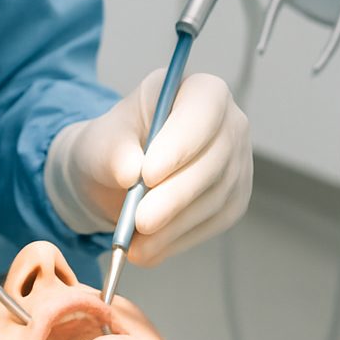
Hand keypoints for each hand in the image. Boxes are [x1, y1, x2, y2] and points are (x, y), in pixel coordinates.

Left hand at [45, 71, 251, 265]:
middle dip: (174, 195)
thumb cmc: (114, 143)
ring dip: (173, 225)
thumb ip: (114, 150)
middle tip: (140, 220)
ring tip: (134, 243)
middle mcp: (230, 123)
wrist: (119, 173)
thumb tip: (129, 170)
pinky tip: (148, 249)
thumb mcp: (102, 139)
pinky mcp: (233, 199)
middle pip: (214, 159)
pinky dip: (178, 239)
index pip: (204, 108)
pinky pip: (213, 223)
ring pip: (215, 197)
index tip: (148, 174)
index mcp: (199, 90)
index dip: (180, 142)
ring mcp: (237, 163)